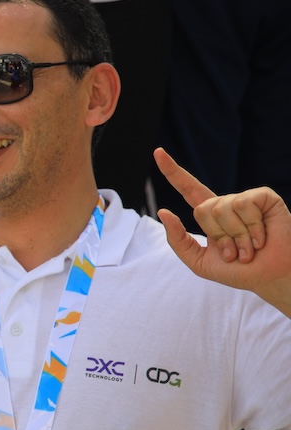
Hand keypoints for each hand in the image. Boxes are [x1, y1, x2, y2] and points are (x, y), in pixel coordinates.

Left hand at [155, 148, 290, 299]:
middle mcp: (226, 204)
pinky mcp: (264, 197)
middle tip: (235, 251)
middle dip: (219, 236)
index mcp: (210, 216)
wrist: (271, 277)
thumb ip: (178, 240)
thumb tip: (163, 212)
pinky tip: (262, 237)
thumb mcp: (199, 261)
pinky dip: (252, 226)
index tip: (158, 152)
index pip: (187, 188)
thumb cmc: (239, 272)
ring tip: (249, 247)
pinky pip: (244, 204)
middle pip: (202, 209)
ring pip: (222, 208)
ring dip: (237, 236)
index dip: (172, 171)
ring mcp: (245, 198)